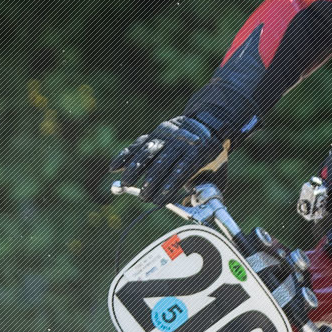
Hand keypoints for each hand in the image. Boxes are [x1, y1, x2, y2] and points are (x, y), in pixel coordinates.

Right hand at [109, 115, 227, 204]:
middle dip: (152, 182)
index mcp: (198, 153)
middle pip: (162, 162)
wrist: (208, 126)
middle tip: (144, 198)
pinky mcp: (154, 134)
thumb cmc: (213, 159)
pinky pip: (137, 144)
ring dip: (134, 169)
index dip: (169, 186)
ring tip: (125, 185)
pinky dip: (124, 156)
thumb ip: (208, 193)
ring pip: (147, 152)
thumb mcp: (218, 175)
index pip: (181, 170)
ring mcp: (165, 136)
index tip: (159, 201)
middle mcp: (179, 142)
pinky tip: (113, 168)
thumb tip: (191, 205)